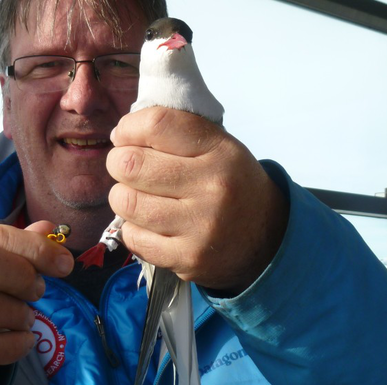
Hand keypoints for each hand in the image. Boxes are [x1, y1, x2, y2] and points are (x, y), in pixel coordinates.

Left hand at [106, 107, 287, 294]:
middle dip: (119, 163)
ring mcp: (200, 226)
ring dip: (123, 197)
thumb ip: (176, 132)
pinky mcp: (187, 258)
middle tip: (128, 168)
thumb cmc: (231, 184)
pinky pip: (133, 238)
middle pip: (131, 164)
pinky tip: (149, 225)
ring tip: (137, 197)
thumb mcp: (219, 147)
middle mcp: (212, 187)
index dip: (129, 127)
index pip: (157, 125)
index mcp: (220, 151)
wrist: (267, 239)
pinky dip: (133, 229)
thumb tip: (121, 134)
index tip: (125, 136)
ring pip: (126, 202)